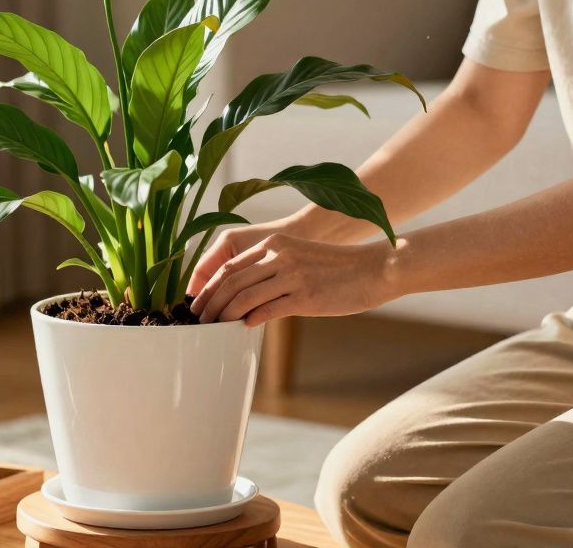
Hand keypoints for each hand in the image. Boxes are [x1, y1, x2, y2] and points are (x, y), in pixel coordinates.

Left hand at [188, 233, 398, 326]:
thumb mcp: (299, 258)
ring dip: (224, 314)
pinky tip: (242, 327)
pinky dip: (249, 320)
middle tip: (199, 319)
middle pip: (230, 280)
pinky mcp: (304, 296)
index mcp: (275, 244)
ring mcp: (291, 275)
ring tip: (215, 326)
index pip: (229, 265)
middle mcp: (279, 255)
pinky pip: (266, 310)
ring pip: (243, 296)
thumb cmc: (337, 268)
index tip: (198, 302)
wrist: (374, 269)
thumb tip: (246, 297)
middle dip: (210, 302)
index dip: (209, 286)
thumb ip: (272, 270)